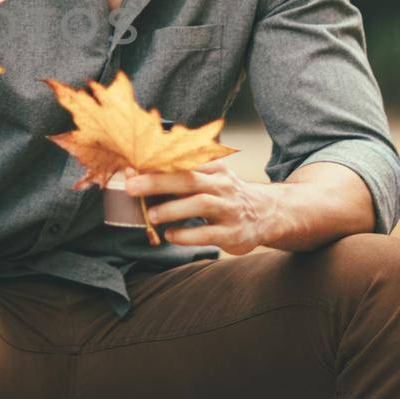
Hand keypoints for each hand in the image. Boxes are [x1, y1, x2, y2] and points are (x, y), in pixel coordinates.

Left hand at [123, 161, 282, 254]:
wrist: (267, 214)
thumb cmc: (226, 195)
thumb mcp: (211, 177)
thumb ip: (181, 174)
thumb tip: (138, 173)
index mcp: (214, 169)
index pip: (183, 163)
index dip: (157, 164)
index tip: (132, 167)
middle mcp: (222, 186)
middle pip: (188, 179)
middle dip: (158, 182)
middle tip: (132, 186)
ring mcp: (229, 209)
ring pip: (201, 204)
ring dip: (173, 209)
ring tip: (151, 216)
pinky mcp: (233, 233)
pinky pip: (209, 233)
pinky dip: (187, 235)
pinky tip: (170, 235)